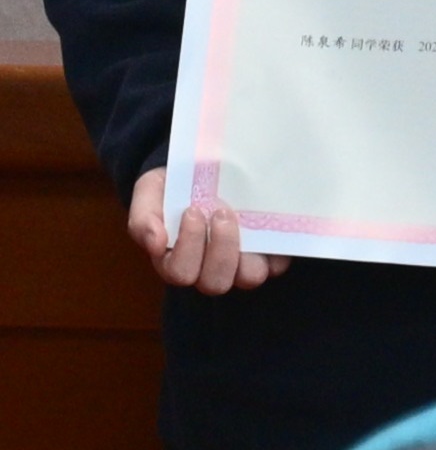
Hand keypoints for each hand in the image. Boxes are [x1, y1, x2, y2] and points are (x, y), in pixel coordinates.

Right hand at [130, 169, 287, 292]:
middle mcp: (210, 268)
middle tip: (220, 212)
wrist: (209, 167)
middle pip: (215, 282)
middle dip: (219, 248)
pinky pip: (279, 263)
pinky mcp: (272, 253)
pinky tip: (269, 220)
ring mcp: (243, 263)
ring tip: (242, 217)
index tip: (192, 210)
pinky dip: (276, 247)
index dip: (188, 246)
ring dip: (246, 251)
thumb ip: (143, 218)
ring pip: (249, 277)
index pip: (180, 272)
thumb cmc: (175, 186)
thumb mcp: (150, 192)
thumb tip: (155, 243)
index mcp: (177, 260)